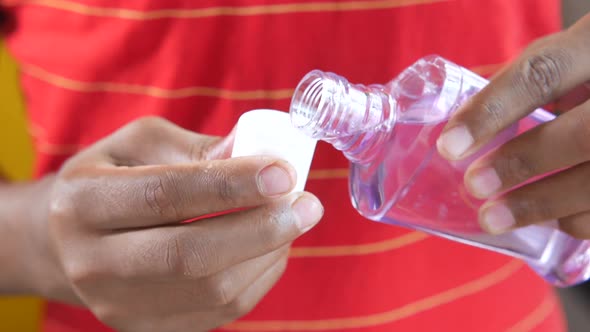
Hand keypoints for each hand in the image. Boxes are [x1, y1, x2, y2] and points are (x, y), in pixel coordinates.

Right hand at [33, 117, 322, 331]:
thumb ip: (193, 148)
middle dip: (262, 229)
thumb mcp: (137, 144)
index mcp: (84, 202)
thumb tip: (254, 157)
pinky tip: (271, 247)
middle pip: (191, 256)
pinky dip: (259, 277)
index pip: (164, 195)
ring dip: (269, 254)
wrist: (68, 242)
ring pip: (214, 291)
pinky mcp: (148, 329)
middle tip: (307, 204)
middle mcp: (93, 262)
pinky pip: (222, 311)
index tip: (283, 173)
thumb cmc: (111, 179)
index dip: (230, 185)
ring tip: (294, 220)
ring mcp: (120, 306)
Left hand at [436, 14, 589, 237]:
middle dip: (522, 163)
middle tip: (474, 185)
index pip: (543, 73)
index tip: (449, 146)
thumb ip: (524, 81)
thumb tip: (457, 117)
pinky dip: (580, 220)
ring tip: (493, 218)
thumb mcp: (570, 57)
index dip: (492, 111)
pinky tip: (551, 219)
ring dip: (542, 204)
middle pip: (584, 134)